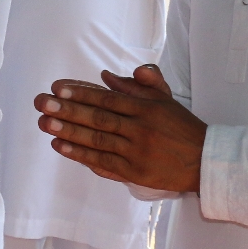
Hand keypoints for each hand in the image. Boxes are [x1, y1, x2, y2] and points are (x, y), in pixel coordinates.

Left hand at [35, 64, 207, 192]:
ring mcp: (136, 153)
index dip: (81, 93)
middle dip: (67, 111)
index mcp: (147, 109)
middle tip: (42, 104)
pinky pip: (102, 162)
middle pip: (98, 119)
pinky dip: (80, 154)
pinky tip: (60, 145)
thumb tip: (106, 76)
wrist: (205, 162)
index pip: (108, 99)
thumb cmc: (181, 127)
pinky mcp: (134, 173)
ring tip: (44, 123)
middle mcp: (140, 130)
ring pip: (97, 141)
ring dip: (68, 132)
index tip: (57, 88)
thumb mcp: (165, 99)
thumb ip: (139, 84)